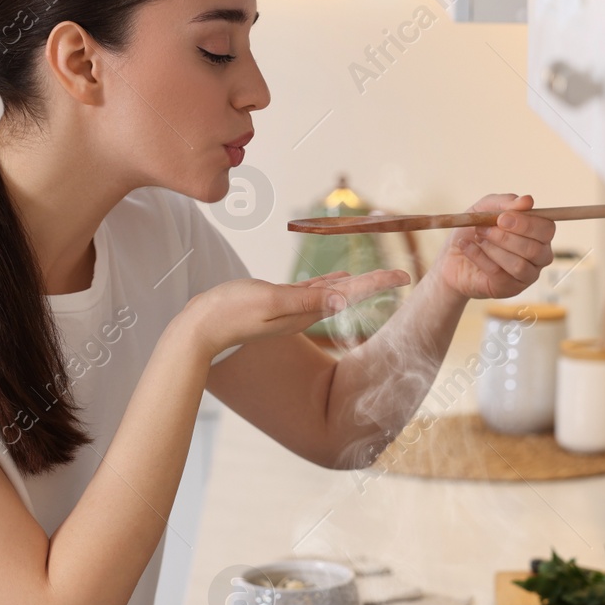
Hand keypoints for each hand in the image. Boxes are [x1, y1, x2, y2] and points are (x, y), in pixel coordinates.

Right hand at [175, 268, 410, 358]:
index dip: (378, 283)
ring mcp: (293, 310)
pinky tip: (340, 277)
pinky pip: (314, 291)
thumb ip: (305, 299)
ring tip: (380, 278)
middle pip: (348, 294)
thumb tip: (341, 299)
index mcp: (306, 312)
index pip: (350, 295)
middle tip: (402, 276)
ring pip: (334, 292)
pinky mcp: (279, 302)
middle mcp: (305, 313)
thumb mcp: (269, 299)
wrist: (201, 329)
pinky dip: (331, 282)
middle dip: (375, 284)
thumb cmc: (230, 311)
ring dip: (357, 284)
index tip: (404, 277)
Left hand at [433, 193, 556, 299]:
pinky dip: (480, 258)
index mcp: (539, 234)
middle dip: (505, 237)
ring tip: (477, 238)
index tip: (502, 218)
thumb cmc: (474, 231)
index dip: (526, 224)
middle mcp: (539, 256)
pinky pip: (499, 275)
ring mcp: (526, 275)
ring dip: (493, 248)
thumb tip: (527, 201)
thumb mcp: (485, 209)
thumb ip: (506, 202)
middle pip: (534, 249)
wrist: (452, 257)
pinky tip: (468, 247)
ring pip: (518, 265)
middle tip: (482, 229)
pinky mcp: (509, 289)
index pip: (547, 229)